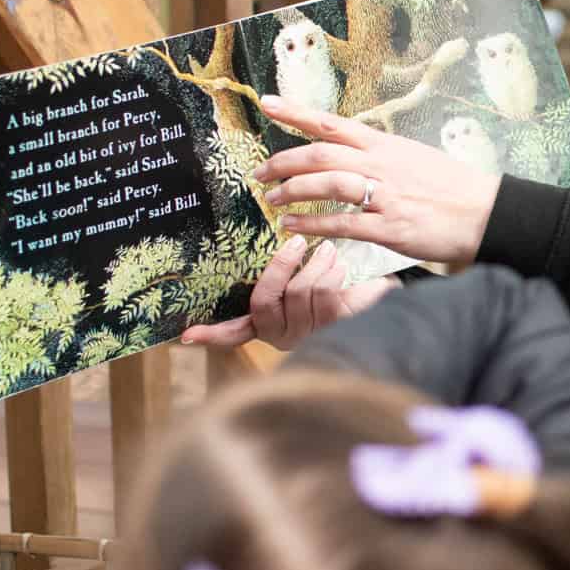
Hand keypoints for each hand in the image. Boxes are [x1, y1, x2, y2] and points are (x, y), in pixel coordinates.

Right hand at [179, 233, 397, 349]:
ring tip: (329, 251)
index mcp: (268, 321)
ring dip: (315, 265)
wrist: (383, 292)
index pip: (235, 332)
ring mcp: (306, 334)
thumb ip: (282, 265)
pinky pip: (324, 296)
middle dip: (279, 268)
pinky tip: (339, 266)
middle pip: (264, 301)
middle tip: (294, 242)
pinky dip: (331, 273)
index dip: (212, 334)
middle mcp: (282, 334)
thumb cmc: (337, 277)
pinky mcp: (333, 328)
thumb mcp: (306, 269)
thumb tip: (267, 235)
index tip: (186, 334)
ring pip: (298, 293)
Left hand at [253, 95, 500, 266]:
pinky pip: (341, 223)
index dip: (296, 112)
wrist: (487, 213)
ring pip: (327, 183)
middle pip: (320, 153)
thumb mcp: (415, 158)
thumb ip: (382, 157)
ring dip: (292, 191)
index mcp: (386, 145)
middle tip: (260, 172)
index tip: (267, 102)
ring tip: (271, 200)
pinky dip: (311, 223)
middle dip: (283, 161)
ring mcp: (385, 195)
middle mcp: (382, 164)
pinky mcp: (389, 226)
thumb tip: (355, 156)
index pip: (333, 122)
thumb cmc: (454, 188)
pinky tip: (292, 226)